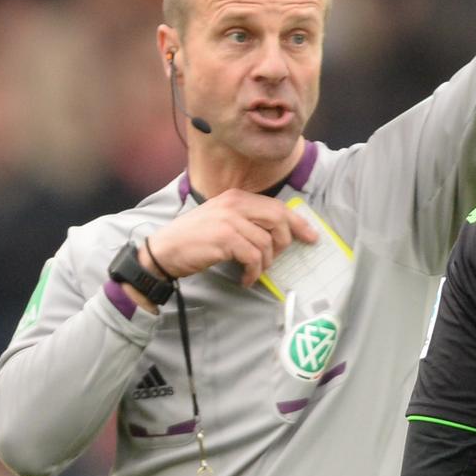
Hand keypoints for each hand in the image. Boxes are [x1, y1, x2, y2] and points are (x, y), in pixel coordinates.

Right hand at [140, 190, 317, 289]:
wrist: (164, 251)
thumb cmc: (194, 239)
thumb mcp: (222, 220)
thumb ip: (247, 220)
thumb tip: (279, 233)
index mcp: (236, 197)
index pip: (277, 206)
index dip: (298, 222)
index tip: (311, 236)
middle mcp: (235, 204)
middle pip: (278, 220)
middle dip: (285, 242)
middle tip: (277, 258)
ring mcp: (230, 220)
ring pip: (267, 242)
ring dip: (266, 263)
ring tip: (254, 272)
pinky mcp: (225, 238)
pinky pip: (254, 257)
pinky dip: (254, 272)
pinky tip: (246, 278)